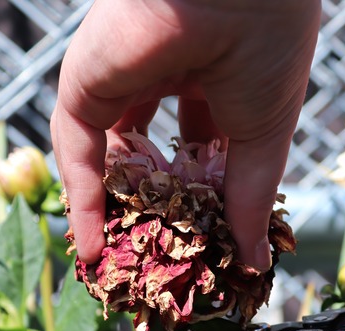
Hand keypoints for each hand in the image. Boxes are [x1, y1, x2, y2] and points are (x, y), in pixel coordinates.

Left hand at [50, 0, 319, 268]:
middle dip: (157, 209)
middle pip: (151, 157)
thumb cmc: (267, 49)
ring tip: (122, 266)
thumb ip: (251, 199)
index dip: (204, 197)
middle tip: (159, 262)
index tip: (208, 242)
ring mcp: (121, 80)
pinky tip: (95, 248)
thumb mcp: (264, 136)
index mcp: (214, 80)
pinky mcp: (85, 84)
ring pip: (109, 158)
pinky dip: (83, 201)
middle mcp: (164, 77)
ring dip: (114, 212)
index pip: (201, 150)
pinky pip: (77, 151)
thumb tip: (256, 260)